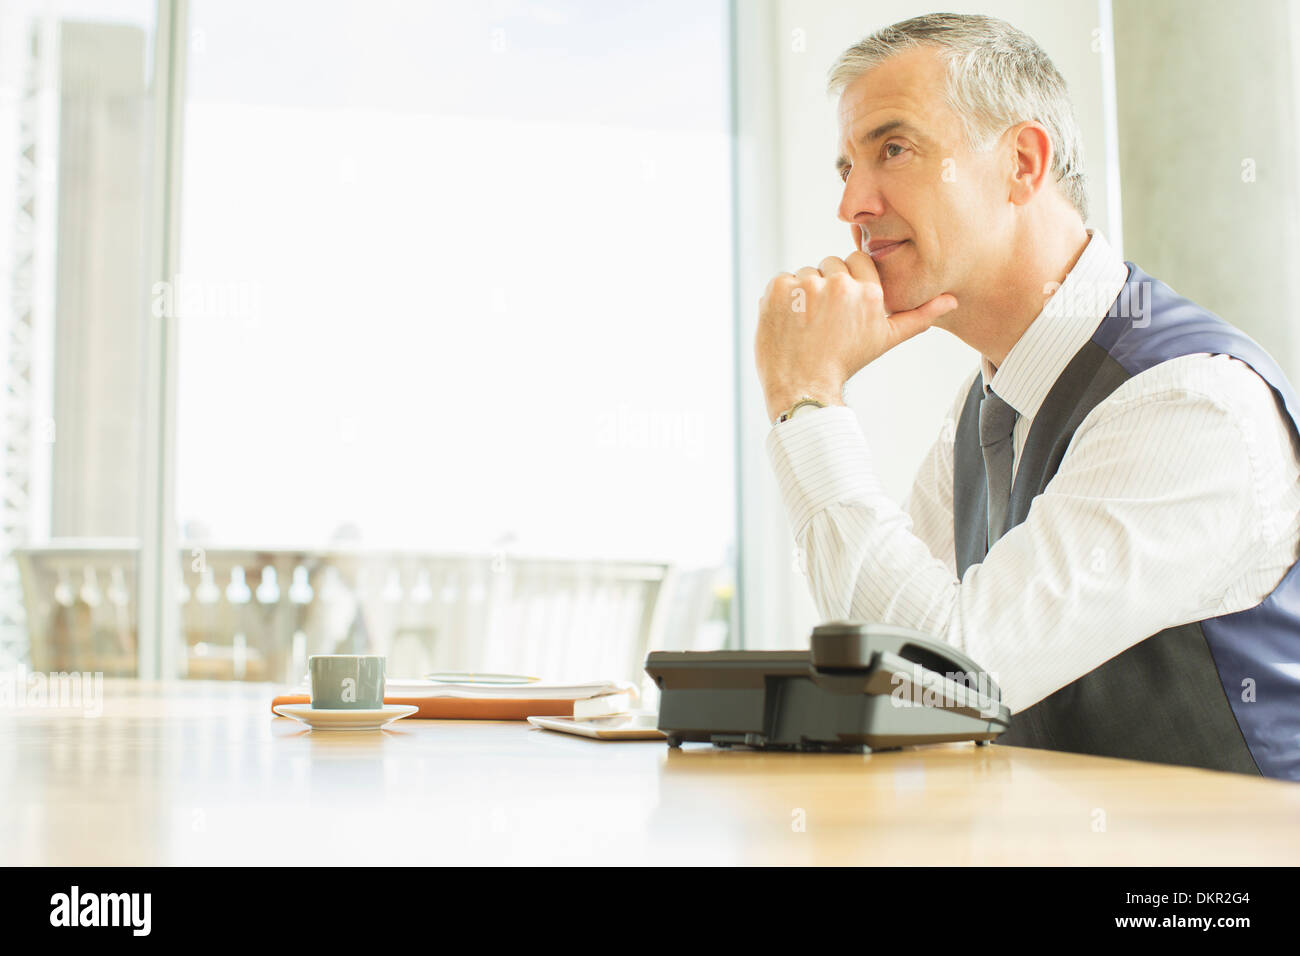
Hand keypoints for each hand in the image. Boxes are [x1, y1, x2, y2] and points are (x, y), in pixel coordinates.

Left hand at [755, 239, 957, 421]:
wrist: (804, 386)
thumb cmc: (845, 362)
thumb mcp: (886, 339)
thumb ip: (918, 316)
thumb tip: (952, 300)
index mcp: (870, 292)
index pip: (856, 261)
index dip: (848, 281)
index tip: (841, 306)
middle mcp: (841, 285)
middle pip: (830, 264)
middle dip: (826, 286)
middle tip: (823, 320)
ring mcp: (807, 285)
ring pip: (805, 273)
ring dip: (803, 293)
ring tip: (806, 324)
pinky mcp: (780, 289)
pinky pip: (782, 280)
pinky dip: (782, 299)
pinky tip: (788, 321)